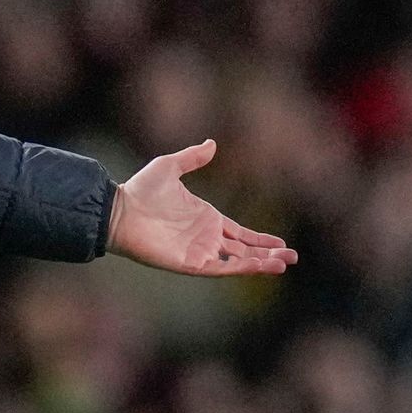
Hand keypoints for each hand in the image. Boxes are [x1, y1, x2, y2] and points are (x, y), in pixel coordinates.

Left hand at [107, 139, 296, 275]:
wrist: (118, 211)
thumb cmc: (140, 190)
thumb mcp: (169, 166)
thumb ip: (192, 158)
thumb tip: (212, 143)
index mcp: (206, 218)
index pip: (240, 233)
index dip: (261, 239)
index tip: (282, 243)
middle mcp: (206, 237)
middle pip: (244, 250)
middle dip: (268, 254)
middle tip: (292, 257)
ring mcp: (199, 251)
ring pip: (237, 261)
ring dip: (260, 264)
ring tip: (283, 263)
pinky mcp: (190, 263)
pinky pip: (221, 268)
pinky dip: (241, 268)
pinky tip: (259, 265)